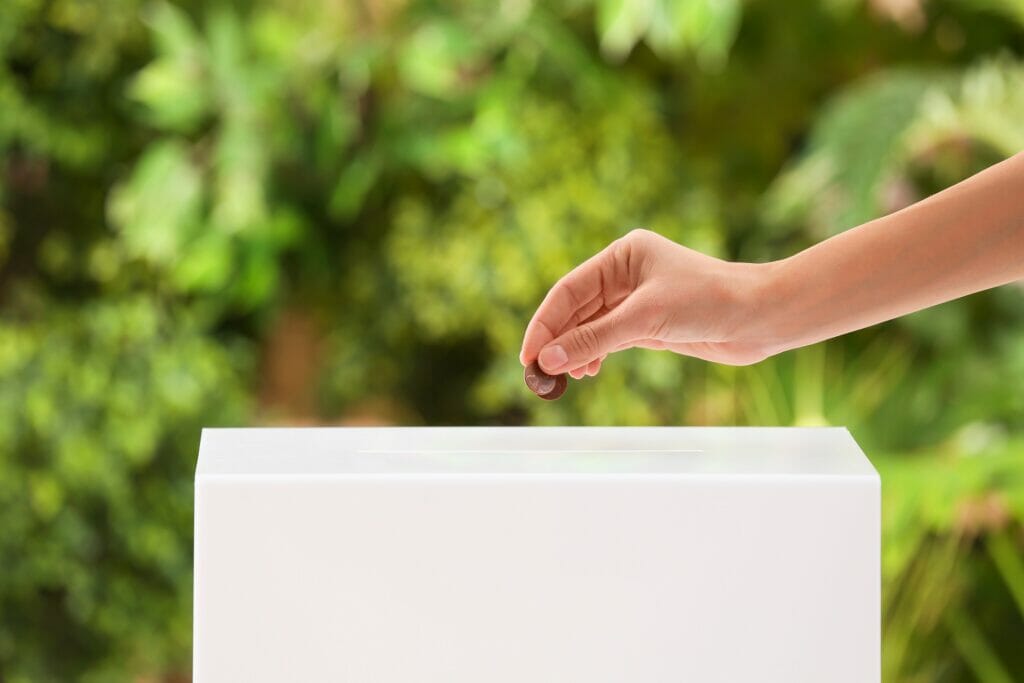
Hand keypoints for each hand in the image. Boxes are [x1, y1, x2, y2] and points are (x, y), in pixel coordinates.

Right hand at [519, 229, 774, 377]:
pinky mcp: (649, 324)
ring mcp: (637, 300)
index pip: (568, 290)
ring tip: (564, 378)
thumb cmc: (709, 302)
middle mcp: (626, 274)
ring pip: (591, 327)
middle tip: (539, 373)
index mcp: (622, 256)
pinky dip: (595, 356)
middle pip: (576, 309)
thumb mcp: (645, 319)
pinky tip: (586, 372)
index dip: (545, 323)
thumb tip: (550, 359)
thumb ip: (595, 339)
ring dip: (575, 352)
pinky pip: (608, 339)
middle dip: (558, 341)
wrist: (760, 317)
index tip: (529, 354)